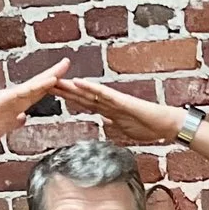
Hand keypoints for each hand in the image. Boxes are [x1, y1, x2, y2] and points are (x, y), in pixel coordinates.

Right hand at [0, 59, 69, 140]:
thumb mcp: (6, 126)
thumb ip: (15, 121)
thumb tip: (24, 118)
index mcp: (18, 104)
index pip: (38, 93)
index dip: (51, 86)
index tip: (64, 80)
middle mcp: (17, 97)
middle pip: (40, 84)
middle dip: (54, 74)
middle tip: (67, 62)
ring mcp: (13, 95)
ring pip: (36, 84)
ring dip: (50, 74)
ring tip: (64, 65)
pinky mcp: (8, 97)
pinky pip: (28, 89)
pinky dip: (40, 84)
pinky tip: (52, 79)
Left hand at [52, 77, 188, 146]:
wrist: (165, 125)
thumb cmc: (149, 126)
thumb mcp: (125, 130)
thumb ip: (113, 125)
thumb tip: (105, 124)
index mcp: (107, 110)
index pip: (82, 102)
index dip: (67, 98)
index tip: (51, 94)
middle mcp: (107, 102)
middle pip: (80, 95)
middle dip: (62, 90)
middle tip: (43, 82)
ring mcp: (113, 100)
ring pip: (87, 92)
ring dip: (70, 86)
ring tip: (54, 80)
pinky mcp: (121, 100)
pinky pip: (102, 93)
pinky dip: (90, 88)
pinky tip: (78, 82)